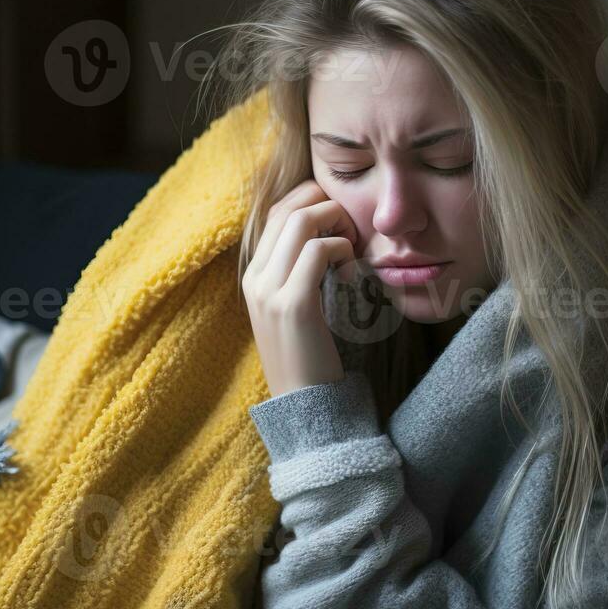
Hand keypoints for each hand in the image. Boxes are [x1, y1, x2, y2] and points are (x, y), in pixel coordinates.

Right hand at [242, 179, 357, 398]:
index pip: (276, 211)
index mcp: (253, 276)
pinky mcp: (293, 304)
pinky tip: (354, 276)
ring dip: (337, 224)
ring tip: (353, 250)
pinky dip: (344, 252)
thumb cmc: (309, 357)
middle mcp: (255, 278)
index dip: (311, 202)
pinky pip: (319, 251)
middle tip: (351, 232)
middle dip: (327, 206)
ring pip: (302, 221)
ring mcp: (269, 290)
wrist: (304, 407)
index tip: (340, 222)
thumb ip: (300, 272)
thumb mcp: (296, 308)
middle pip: (288, 208)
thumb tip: (327, 234)